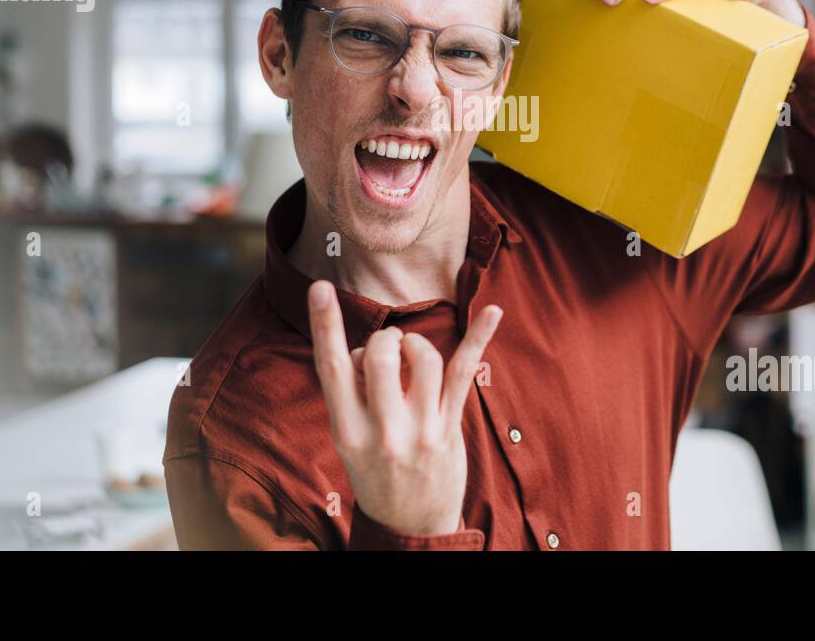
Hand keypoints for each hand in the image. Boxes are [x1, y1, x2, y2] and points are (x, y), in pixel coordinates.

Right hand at [308, 279, 501, 536]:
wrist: (410, 526)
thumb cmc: (376, 472)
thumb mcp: (349, 441)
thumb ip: (353, 395)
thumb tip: (367, 347)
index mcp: (346, 431)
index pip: (331, 368)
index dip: (324, 325)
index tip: (320, 287)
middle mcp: (382, 431)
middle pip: (380, 355)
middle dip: (384, 339)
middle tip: (388, 350)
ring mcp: (420, 430)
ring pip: (423, 358)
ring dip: (416, 344)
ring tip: (412, 356)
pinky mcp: (450, 428)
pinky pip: (463, 372)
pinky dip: (479, 337)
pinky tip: (494, 312)